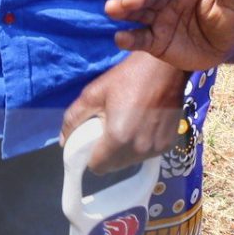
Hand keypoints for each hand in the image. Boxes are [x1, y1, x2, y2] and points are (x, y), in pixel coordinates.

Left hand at [61, 51, 188, 168]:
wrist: (165, 67)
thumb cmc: (127, 77)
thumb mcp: (93, 93)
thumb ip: (74, 118)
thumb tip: (64, 141)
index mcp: (118, 138)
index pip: (98, 167)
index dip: (91, 157)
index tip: (91, 144)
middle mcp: (139, 149)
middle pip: (114, 166)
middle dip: (107, 154)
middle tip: (106, 132)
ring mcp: (156, 148)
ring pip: (131, 162)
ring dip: (124, 152)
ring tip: (124, 129)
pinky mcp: (169, 144)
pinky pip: (147, 155)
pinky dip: (140, 147)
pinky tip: (140, 128)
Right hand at [104, 0, 233, 73]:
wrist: (224, 47)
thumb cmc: (230, 19)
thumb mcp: (233, 1)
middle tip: (125, 0)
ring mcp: (159, 19)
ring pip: (139, 13)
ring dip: (124, 11)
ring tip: (111, 9)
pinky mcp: (155, 41)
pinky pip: (140, 39)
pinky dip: (129, 39)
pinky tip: (119, 38)